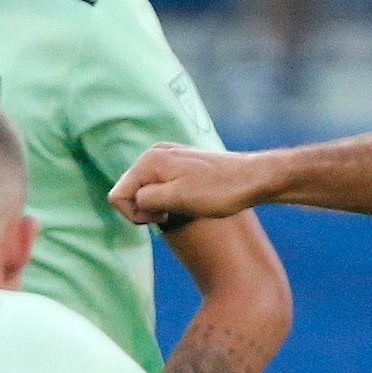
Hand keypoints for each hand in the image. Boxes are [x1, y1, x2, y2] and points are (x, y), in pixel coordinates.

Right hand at [110, 145, 272, 226]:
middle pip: (130, 192)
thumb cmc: (219, 191)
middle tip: (174, 215)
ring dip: (158, 206)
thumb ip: (146, 199)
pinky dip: (168, 199)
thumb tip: (129, 199)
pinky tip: (187, 202)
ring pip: (145, 191)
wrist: (253, 179)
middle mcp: (154, 154)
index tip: (163, 217)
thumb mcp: (177, 200)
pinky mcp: (180, 165)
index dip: (136, 214)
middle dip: (146, 210)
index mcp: (149, 161)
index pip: (118, 196)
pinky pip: (160, 186)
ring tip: (182, 208)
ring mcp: (168, 158)